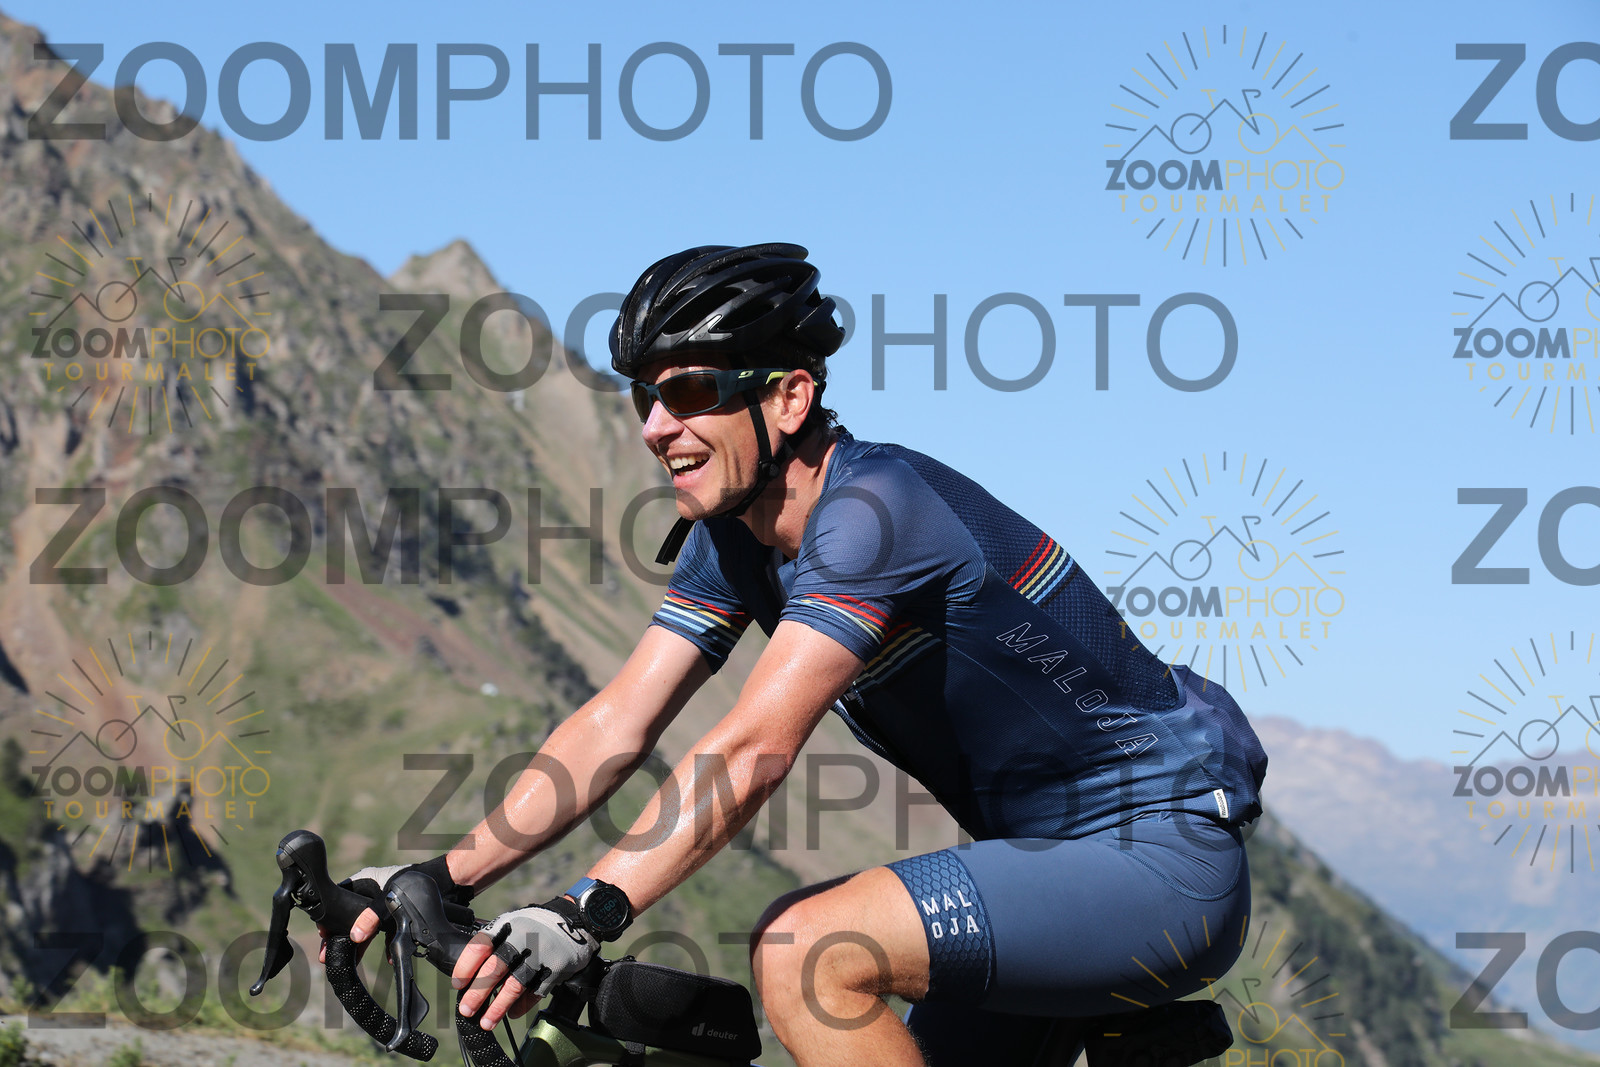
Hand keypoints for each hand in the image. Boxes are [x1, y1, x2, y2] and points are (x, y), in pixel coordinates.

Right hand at [317, 854, 469, 961]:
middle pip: (349, 915)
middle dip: (341, 936)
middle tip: (329, 955)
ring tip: (348, 963)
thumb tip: (356, 936)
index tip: (323, 934)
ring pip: (366, 926)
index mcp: (365, 880)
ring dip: (360, 945)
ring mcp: (384, 904)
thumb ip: (373, 916)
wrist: (449, 884)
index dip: (329, 915)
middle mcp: (371, 892)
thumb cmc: (417, 884)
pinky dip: (385, 945)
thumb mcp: (390, 900)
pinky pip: (385, 932)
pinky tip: (389, 959)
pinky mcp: (398, 915)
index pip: (338, 896)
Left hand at [453, 899, 597, 1028]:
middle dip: (478, 993)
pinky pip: (536, 991)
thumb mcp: (513, 925)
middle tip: (466, 1010)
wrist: (575, 920)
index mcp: (507, 926)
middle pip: (495, 968)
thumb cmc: (535, 927)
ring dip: (498, 1006)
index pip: (480, 945)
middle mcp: (523, 938)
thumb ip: (495, 945)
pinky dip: (523, 1005)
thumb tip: (470, 977)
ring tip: (486, 1022)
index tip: (458, 984)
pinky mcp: (556, 967)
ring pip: (515, 984)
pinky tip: (512, 1013)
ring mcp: (541, 953)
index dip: (466, 967)